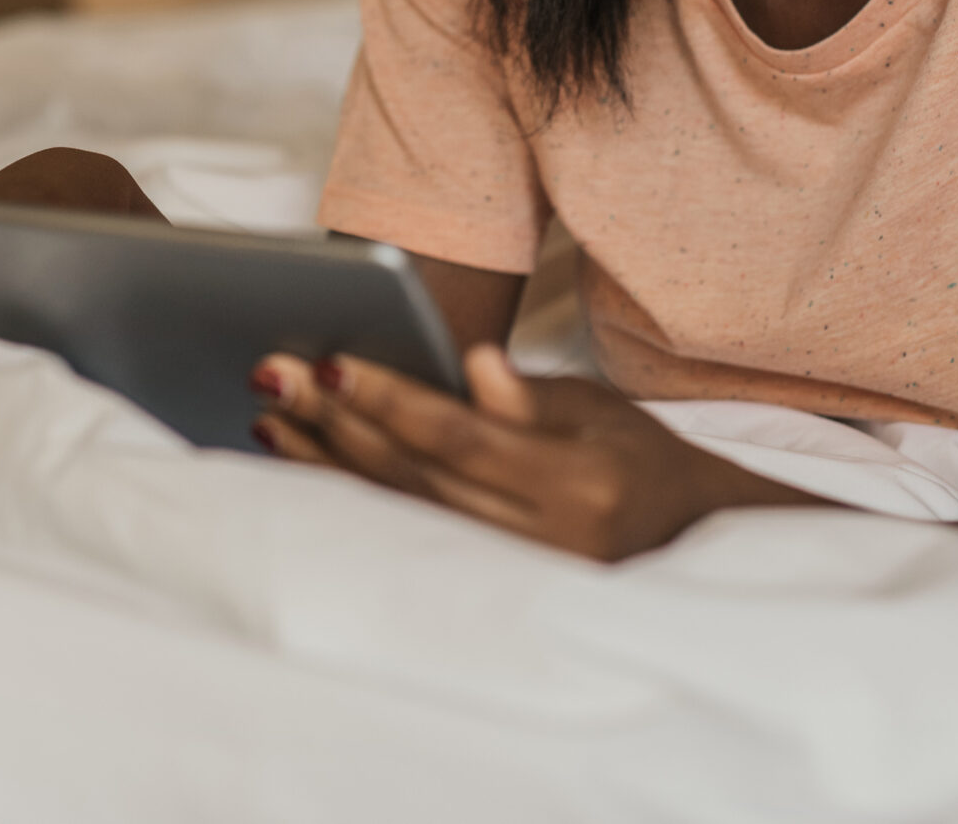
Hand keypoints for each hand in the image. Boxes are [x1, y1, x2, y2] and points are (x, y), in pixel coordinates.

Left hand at [252, 345, 825, 560]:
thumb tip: (473, 361)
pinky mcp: (487, 595)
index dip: (392, 399)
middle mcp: (543, 543)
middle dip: (337, 423)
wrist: (685, 541)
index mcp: (576, 487)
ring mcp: (513, 579)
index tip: (329, 361)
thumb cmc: (635, 459)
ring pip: (400, 513)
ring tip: (271, 417)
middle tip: (274, 375)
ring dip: (327, 464)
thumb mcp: (597, 412)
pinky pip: (405, 540)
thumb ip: (528, 397)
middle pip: (417, 476)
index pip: (461, 436)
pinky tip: (305, 467)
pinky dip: (350, 500)